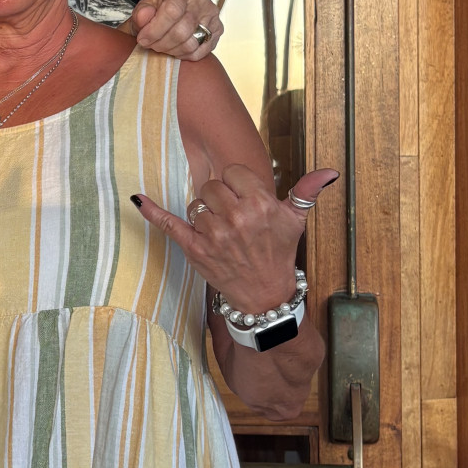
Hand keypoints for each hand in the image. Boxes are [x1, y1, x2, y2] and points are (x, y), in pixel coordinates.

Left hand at [126, 0, 221, 59]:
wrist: (174, 13)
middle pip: (181, 31)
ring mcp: (212, 15)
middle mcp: (201, 0)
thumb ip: (141, 13)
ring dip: (171, 51)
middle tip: (150, 45)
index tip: (143, 38)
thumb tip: (144, 18)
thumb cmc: (158, 10)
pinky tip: (174, 50)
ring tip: (161, 46)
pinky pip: (200, 52)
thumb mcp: (145, 8)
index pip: (172, 11)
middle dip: (161, 43)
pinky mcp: (218, 30)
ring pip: (191, 44)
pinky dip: (184, 55)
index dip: (155, 29)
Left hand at [132, 167, 337, 315]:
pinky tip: (138, 199)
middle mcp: (237, 218)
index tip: (243, 197)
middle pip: (211, 186)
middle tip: (232, 216)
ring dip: (204, 212)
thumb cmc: (277, 253)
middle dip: (219, 197)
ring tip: (220, 229)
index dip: (237, 184)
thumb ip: (305, 193)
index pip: (233, 173)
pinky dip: (153, 212)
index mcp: (261, 205)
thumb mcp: (294, 222)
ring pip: (196, 203)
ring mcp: (214, 234)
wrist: (264, 295)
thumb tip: (328, 172)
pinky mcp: (195, 249)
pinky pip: (170, 224)